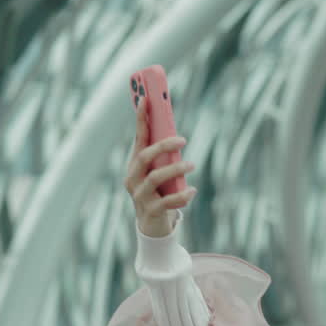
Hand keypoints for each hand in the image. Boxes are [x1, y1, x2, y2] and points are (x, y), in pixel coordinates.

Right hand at [125, 99, 195, 237]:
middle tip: (183, 139)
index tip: (146, 99)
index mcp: (135, 165)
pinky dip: (181, 195)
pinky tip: (192, 190)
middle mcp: (132, 178)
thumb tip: (177, 136)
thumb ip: (165, 157)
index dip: (140, 119)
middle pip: (144, 156)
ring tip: (191, 164)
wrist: (154, 226)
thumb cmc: (160, 192)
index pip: (138, 138)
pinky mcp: (150, 211)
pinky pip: (166, 202)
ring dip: (175, 169)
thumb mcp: (161, 172)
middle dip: (163, 145)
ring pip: (154, 178)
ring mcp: (139, 196)